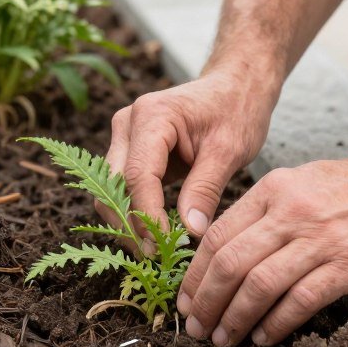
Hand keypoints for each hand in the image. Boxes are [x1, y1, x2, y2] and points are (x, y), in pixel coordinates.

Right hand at [102, 67, 277, 251]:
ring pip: (111, 191)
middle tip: (157, 259)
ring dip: (129, 223)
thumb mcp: (229, 149)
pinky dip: (135, 213)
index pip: (138, 176)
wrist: (236, 87)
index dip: (147, 217)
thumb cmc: (237, 110)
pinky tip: (156, 236)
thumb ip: (206, 188)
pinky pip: (122, 189)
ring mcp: (125, 137)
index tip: (163, 249)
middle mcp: (128, 123)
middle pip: (113, 186)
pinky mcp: (130, 151)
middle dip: (131, 226)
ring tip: (157, 252)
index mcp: (152, 115)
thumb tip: (190, 232)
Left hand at [176, 146, 347, 345]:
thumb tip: (225, 251)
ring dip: (235, 319)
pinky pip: (301, 300)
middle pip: (230, 263)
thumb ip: (265, 211)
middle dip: (206, 303)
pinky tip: (264, 337)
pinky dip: (277, 323)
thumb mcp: (303, 182)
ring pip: (260, 285)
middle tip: (196, 329)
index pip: (217, 236)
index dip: (195, 275)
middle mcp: (292, 212)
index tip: (186, 301)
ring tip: (224, 339)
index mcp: (274, 190)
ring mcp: (322, 239)